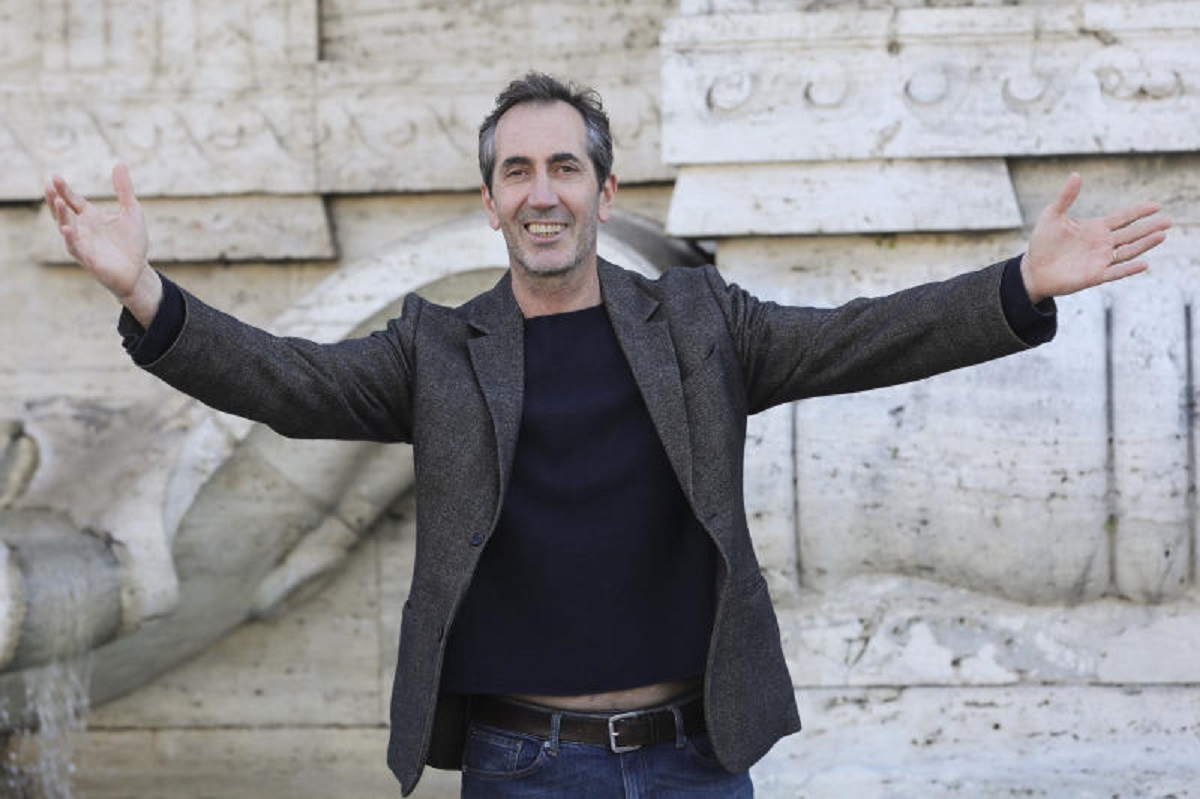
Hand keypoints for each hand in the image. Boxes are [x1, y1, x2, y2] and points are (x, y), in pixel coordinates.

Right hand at [46, 163, 161, 324]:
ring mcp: (83, 244)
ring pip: (66, 228)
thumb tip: (119, 163)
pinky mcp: (88, 259)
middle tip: (49, 186)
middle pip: (63, 212)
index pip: (72, 200)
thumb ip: (124, 189)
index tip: (54, 177)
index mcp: (90, 216)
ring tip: (58, 201)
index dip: (63, 189)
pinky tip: (67, 228)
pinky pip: (76, 248)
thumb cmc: (132, 242)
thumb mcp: (131, 211)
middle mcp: (82, 229)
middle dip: (55, 199)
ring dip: (61, 215)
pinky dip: (71, 238)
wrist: (138, 270)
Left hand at [1019, 173, 1170, 304]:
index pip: (1123, 218)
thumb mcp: (1052, 216)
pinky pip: (1116, 273)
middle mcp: (1102, 243)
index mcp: (1095, 228)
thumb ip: (1066, 197)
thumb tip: (1075, 174)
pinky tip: (1144, 264)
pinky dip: (1129, 269)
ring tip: (1162, 236)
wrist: (1033, 269)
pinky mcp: (1094, 276)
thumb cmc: (1042, 243)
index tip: (1156, 206)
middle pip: (1131, 234)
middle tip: (1168, 221)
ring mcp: (1100, 260)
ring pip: (1128, 251)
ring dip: (1145, 244)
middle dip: (1149, 227)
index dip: (1139, 212)